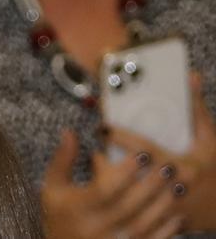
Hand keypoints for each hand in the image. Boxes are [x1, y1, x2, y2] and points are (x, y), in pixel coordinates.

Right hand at [41, 129, 182, 238]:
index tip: (143, 154)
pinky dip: (165, 229)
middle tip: (168, 166)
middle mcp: (95, 227)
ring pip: (143, 225)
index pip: (104, 190)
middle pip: (128, 206)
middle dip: (150, 185)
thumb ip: (62, 160)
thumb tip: (70, 131)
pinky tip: (177, 214)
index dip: (125, 172)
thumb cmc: (60, 213)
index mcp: (77, 209)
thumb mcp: (54, 187)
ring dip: (162, 205)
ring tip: (177, 185)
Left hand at [105, 74, 215, 232]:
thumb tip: (190, 77)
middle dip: (107, 161)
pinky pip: (129, 211)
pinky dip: (116, 197)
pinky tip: (107, 185)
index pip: (145, 150)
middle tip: (96, 146)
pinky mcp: (157, 223)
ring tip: (98, 161)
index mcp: (183, 168)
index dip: (121, 137)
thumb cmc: (214, 173)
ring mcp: (163, 210)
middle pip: (129, 176)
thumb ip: (197, 111)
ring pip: (125, 197)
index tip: (104, 126)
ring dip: (108, 179)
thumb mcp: (210, 142)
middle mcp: (170, 190)